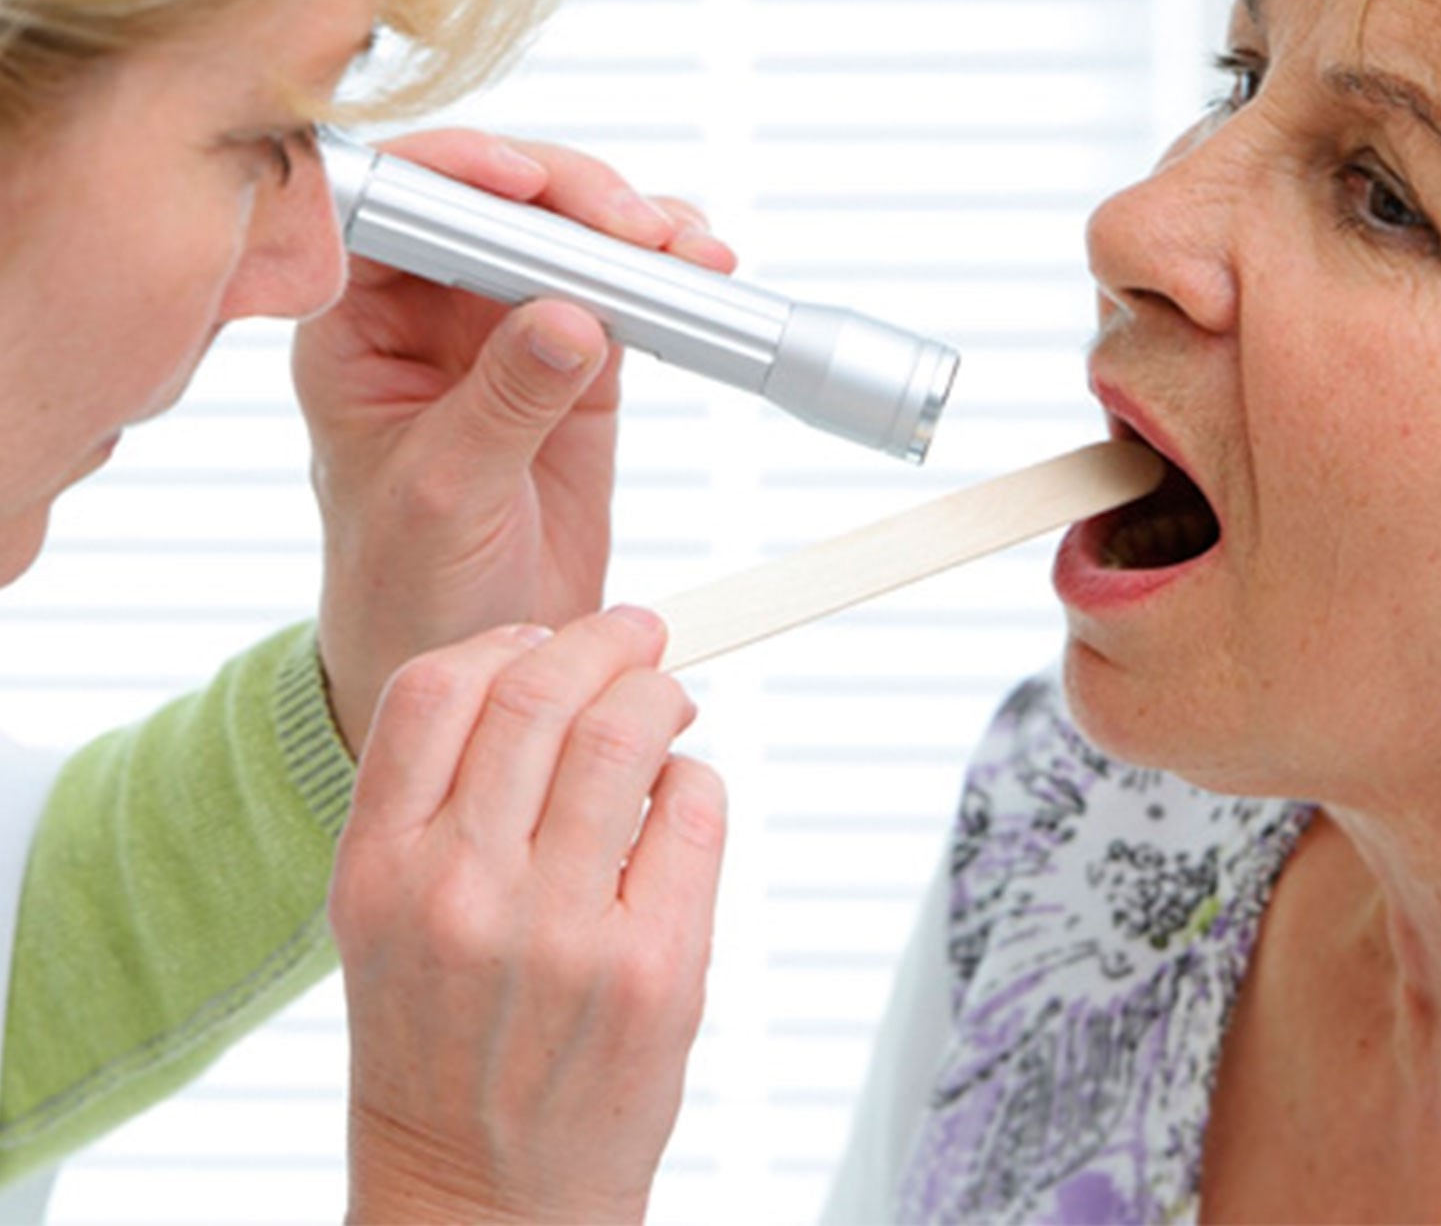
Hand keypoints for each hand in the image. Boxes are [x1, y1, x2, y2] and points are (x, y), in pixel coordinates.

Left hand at [293, 129, 736, 753]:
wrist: (468, 656)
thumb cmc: (405, 585)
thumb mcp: (442, 498)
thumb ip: (502, 404)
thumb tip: (568, 316)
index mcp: (355, 327)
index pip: (396, 207)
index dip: (457, 173)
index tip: (525, 183)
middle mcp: (426, 310)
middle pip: (498, 203)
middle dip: (572, 198)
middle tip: (638, 230)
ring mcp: (505, 329)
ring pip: (568, 235)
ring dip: (633, 229)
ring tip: (688, 252)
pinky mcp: (578, 359)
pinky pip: (623, 290)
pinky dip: (666, 277)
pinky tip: (699, 276)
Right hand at [330, 606, 725, 1225]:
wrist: (480, 1205)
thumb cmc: (441, 1047)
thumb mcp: (389, 917)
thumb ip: (445, 798)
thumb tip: (550, 668)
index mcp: (379, 871)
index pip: (433, 691)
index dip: (505, 640)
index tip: (546, 635)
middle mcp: (460, 892)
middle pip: (542, 692)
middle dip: (606, 641)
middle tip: (640, 637)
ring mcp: (560, 931)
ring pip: (629, 731)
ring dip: (661, 697)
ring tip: (669, 708)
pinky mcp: (653, 968)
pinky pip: (695, 807)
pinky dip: (697, 781)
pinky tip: (676, 806)